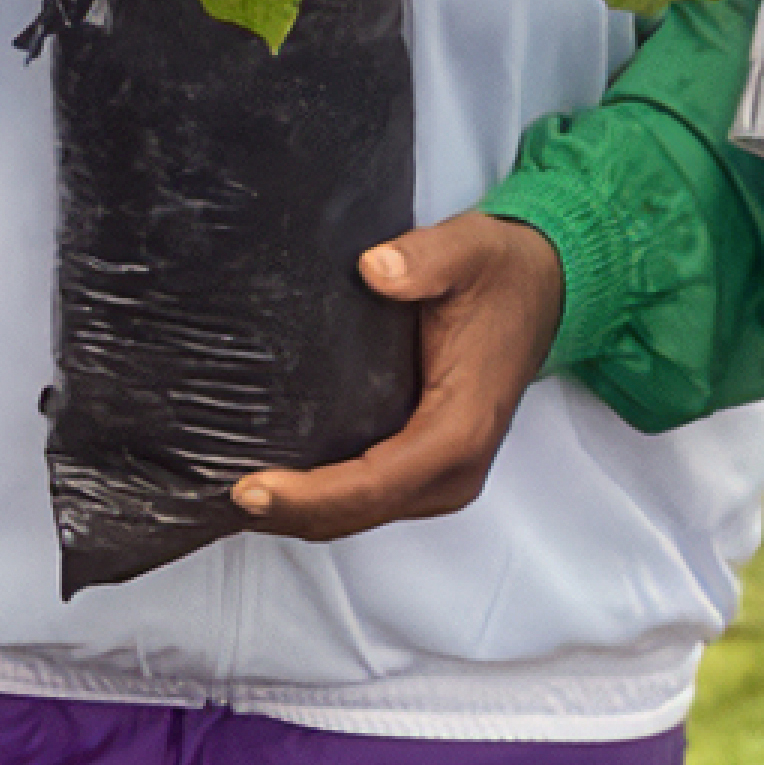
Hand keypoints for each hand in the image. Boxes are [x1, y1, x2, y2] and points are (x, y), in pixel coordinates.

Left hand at [229, 213, 566, 540]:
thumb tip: (375, 268)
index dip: (310, 495)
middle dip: (291, 514)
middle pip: (360, 513)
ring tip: (234, 496)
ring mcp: (445, 474)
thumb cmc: (503, 274)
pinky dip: (324, 500)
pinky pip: (370, 498)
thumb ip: (426, 258)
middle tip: (221, 497)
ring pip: (361, 515)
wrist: (542, 287)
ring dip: (302, 513)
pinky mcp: (431, 466)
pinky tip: (278, 482)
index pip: (375, 482)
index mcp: (462, 427)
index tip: (251, 489)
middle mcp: (456, 467)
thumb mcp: (469, 249)